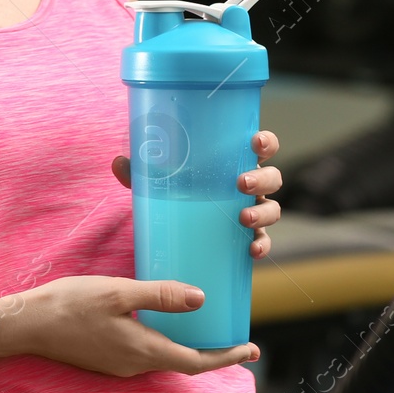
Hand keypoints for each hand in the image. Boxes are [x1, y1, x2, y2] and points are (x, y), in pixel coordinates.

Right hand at [6, 275, 258, 376]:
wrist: (25, 325)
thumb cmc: (69, 304)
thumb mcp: (117, 291)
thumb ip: (160, 296)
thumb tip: (201, 298)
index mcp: (142, 350)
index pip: (196, 361)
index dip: (226, 357)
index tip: (252, 350)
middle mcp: (134, 364)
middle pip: (183, 362)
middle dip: (212, 352)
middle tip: (236, 335)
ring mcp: (119, 364)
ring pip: (164, 357)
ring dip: (188, 345)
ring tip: (206, 324)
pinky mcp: (106, 357)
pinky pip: (145, 352)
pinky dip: (165, 340)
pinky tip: (164, 322)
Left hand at [111, 129, 282, 258]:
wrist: (179, 231)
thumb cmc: (177, 193)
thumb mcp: (158, 181)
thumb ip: (141, 171)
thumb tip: (119, 162)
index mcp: (234, 162)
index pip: (260, 146)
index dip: (265, 141)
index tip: (255, 143)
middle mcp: (249, 186)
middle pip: (273, 177)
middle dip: (262, 179)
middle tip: (240, 183)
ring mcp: (253, 211)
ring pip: (273, 209)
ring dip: (263, 213)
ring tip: (243, 218)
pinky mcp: (248, 238)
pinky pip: (264, 242)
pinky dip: (263, 245)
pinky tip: (252, 251)